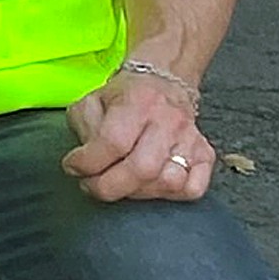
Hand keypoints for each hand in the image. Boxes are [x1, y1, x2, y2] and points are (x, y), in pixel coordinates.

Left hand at [67, 63, 215, 204]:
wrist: (162, 85)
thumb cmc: (124, 98)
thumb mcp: (91, 101)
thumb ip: (83, 128)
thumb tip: (83, 161)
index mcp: (137, 103)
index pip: (113, 142)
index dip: (88, 162)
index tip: (73, 167)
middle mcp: (168, 122)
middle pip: (142, 168)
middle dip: (109, 186)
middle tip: (91, 186)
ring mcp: (191, 140)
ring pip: (168, 182)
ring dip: (136, 191)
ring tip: (119, 184)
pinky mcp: (205, 155)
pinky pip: (193, 188)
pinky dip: (169, 194)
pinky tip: (149, 185)